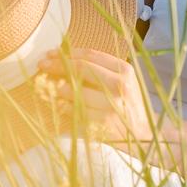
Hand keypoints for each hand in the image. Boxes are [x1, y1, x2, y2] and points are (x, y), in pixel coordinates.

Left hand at [35, 47, 154, 146]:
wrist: (144, 134)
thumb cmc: (128, 104)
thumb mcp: (123, 81)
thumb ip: (100, 69)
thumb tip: (64, 58)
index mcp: (124, 71)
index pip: (90, 55)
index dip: (67, 53)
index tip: (51, 53)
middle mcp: (119, 86)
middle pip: (80, 69)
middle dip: (57, 65)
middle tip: (42, 65)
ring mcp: (110, 107)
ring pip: (74, 91)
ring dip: (57, 87)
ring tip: (48, 86)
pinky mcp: (102, 125)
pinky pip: (74, 112)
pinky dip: (63, 106)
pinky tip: (58, 104)